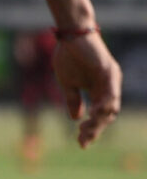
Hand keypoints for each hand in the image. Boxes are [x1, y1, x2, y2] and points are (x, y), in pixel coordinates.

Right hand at [54, 32, 121, 147]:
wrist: (70, 35)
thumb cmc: (69, 55)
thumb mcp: (67, 83)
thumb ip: (74, 100)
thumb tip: (75, 118)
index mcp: (100, 90)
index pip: (100, 116)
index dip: (91, 130)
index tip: (80, 143)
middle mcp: (110, 87)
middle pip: (107, 115)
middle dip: (95, 129)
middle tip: (82, 139)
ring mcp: (111, 80)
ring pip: (111, 107)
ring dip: (99, 121)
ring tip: (86, 130)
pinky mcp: (109, 71)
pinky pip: (111, 93)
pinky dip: (105, 105)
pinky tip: (95, 114)